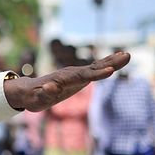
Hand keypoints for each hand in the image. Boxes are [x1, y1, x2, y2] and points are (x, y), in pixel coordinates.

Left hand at [4, 52, 129, 112]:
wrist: (28, 90)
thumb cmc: (33, 97)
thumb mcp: (37, 98)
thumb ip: (44, 94)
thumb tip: (49, 88)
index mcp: (65, 79)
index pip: (84, 76)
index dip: (97, 74)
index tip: (110, 71)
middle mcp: (72, 73)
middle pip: (94, 68)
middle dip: (110, 63)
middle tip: (126, 56)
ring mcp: (76, 74)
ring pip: (96, 66)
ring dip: (111, 61)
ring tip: (127, 55)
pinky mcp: (78, 76)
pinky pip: (95, 69)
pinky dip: (106, 64)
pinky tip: (117, 60)